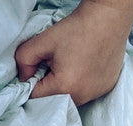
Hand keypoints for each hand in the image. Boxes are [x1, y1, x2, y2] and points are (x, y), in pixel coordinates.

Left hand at [15, 0, 132, 105]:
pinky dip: (79, 84)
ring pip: (68, 98)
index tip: (42, 67)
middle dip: (48, 85)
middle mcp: (82, 95)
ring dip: (64, 87)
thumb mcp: (42, 41)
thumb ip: (23, 61)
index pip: (35, 97)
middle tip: (57, 64)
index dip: (34, 82)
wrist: (109, 16)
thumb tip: (23, 78)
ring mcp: (95, 93)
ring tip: (72, 65)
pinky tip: (84, 67)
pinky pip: (84, 93)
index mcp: (65, 86)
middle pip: (52, 100)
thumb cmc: (77, 28)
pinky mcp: (105, 88)